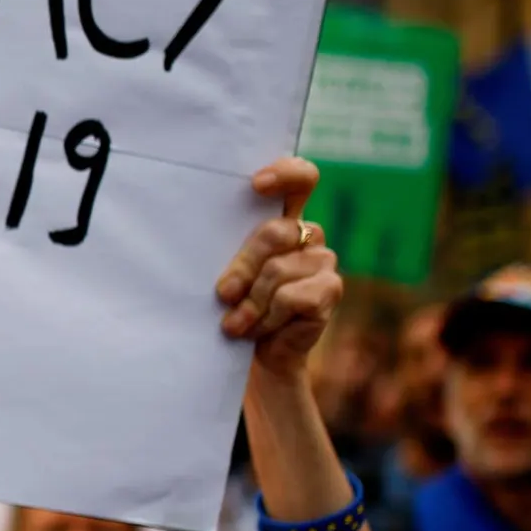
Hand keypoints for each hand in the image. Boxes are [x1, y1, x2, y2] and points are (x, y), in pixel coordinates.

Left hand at [214, 157, 340, 378]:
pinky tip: (258, 330)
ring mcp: (323, 260)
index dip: (285, 173)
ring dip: (250, 303)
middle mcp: (307, 234)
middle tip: (223, 294)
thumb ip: (226, 250)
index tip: (256, 184)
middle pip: (273, 231)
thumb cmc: (232, 307)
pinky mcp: (330, 289)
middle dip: (242, 267)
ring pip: (277, 270)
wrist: (255, 356)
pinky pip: (291, 297)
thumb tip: (199, 242)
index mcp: (282, 218)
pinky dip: (267, 317)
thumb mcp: (226, 274)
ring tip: (234, 324)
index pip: (301, 178)